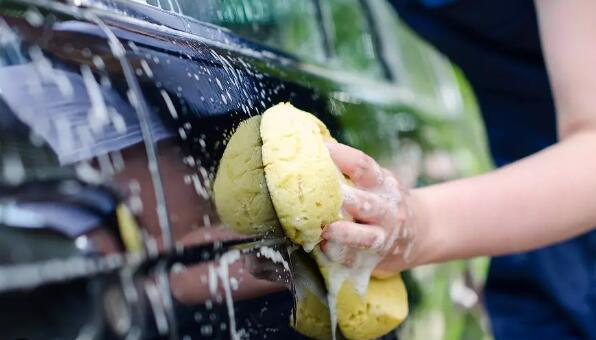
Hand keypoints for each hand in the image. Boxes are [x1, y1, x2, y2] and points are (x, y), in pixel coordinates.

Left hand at [321, 142, 416, 276]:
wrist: (422, 232)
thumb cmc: (386, 201)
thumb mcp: (378, 181)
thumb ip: (351, 171)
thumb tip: (313, 147)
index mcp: (382, 184)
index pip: (362, 166)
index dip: (341, 156)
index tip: (320, 149)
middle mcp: (386, 209)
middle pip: (364, 203)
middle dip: (342, 199)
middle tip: (317, 194)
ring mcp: (383, 236)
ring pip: (365, 236)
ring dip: (344, 233)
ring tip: (325, 230)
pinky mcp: (376, 259)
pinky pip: (357, 260)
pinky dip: (340, 256)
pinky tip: (323, 250)